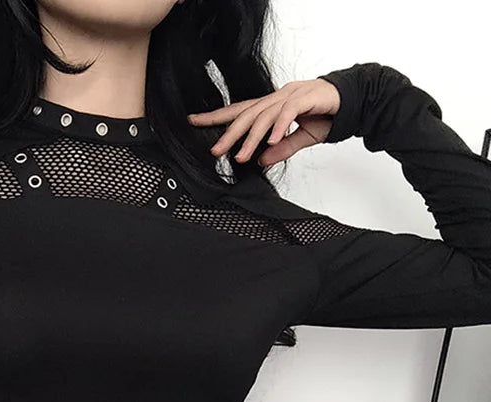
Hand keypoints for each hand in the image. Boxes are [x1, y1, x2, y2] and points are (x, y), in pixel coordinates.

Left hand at [186, 78, 340, 166]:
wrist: (352, 100)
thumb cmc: (325, 115)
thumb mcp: (299, 138)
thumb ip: (281, 149)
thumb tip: (262, 161)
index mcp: (270, 106)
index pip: (238, 111)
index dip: (216, 116)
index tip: (193, 121)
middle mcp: (276, 98)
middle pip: (246, 115)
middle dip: (229, 134)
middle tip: (216, 151)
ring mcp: (290, 95)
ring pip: (264, 116)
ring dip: (251, 138)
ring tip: (242, 156)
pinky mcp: (306, 97)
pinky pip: (288, 112)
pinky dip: (278, 127)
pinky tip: (271, 141)